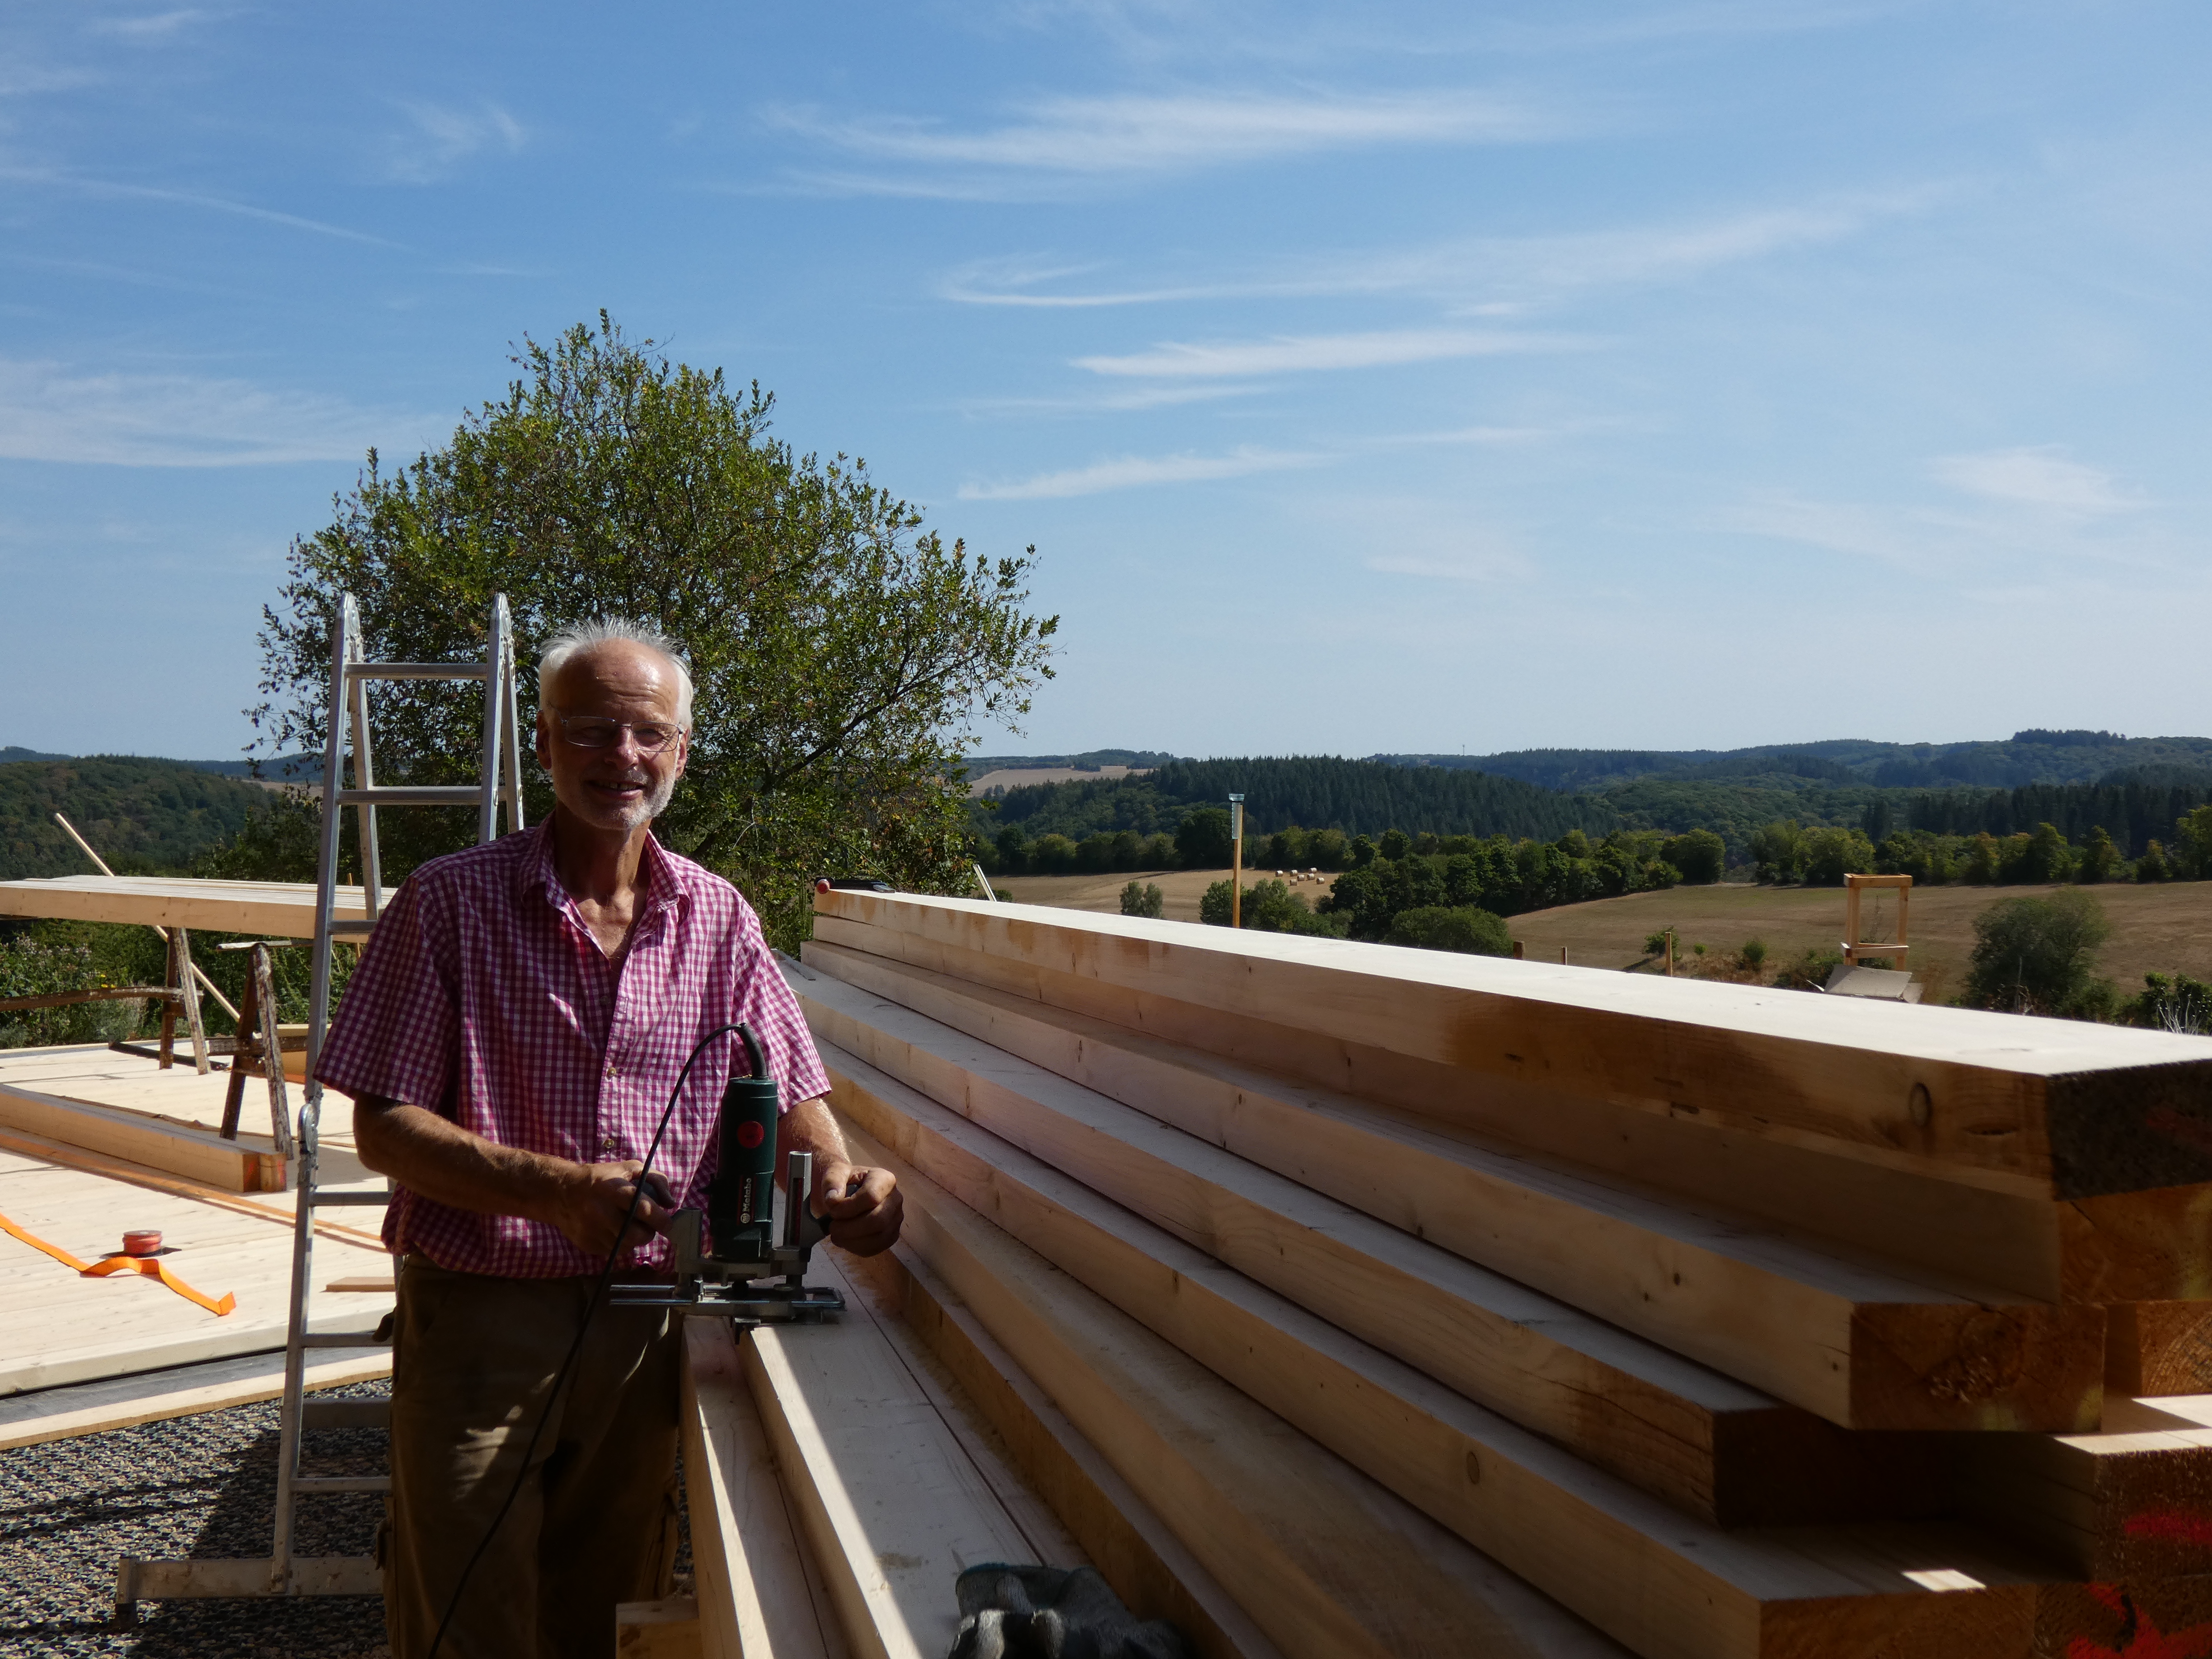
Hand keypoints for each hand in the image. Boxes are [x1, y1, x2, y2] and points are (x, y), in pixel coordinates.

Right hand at [551, 1160, 671, 1255]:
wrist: (561, 1192)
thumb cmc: (600, 1178)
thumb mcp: (628, 1168)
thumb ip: (655, 1180)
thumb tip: (670, 1203)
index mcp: (612, 1189)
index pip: (641, 1208)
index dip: (659, 1218)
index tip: (668, 1223)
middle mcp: (601, 1211)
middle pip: (635, 1235)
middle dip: (648, 1233)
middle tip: (648, 1227)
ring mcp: (592, 1230)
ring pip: (625, 1246)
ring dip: (634, 1240)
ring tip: (630, 1227)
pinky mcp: (586, 1244)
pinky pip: (612, 1251)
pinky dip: (619, 1243)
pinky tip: (615, 1231)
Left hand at [812, 1158, 901, 1256]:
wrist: (847, 1193)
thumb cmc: (844, 1183)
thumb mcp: (835, 1172)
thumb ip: (832, 1181)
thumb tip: (833, 1200)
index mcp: (885, 1179)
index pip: (871, 1197)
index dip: (848, 1208)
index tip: (831, 1209)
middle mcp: (895, 1199)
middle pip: (878, 1220)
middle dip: (850, 1228)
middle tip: (832, 1227)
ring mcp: (896, 1219)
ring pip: (878, 1238)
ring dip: (852, 1241)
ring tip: (836, 1235)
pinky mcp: (891, 1235)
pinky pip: (877, 1248)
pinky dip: (857, 1249)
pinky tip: (846, 1240)